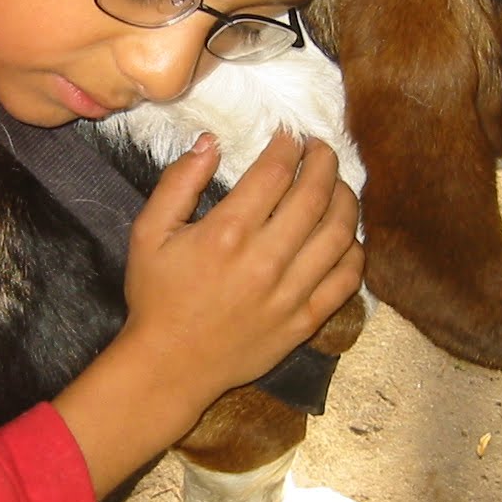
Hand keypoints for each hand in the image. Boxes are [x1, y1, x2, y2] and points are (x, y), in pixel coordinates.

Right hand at [52, 131, 361, 498]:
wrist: (169, 366)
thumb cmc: (156, 296)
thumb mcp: (148, 233)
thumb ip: (178, 182)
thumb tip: (211, 142)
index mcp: (227, 233)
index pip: (276, 173)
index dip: (289, 146)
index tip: (291, 135)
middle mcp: (265, 260)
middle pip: (315, 196)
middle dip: (324, 161)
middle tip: (320, 149)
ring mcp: (289, 293)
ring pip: (338, 234)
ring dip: (345, 200)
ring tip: (338, 185)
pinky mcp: (303, 321)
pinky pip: (345, 280)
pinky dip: (353, 252)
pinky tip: (345, 236)